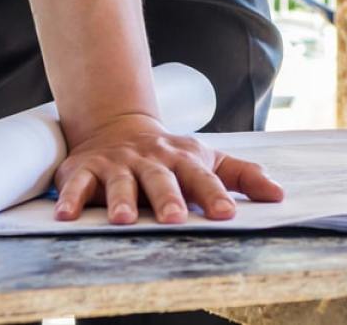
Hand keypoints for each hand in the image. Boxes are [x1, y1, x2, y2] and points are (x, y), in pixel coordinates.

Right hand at [52, 113, 283, 223]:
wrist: (120, 126)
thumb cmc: (172, 156)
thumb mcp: (209, 159)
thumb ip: (244, 176)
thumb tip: (279, 195)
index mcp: (184, 159)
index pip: (203, 178)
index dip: (215, 195)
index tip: (227, 215)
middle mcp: (151, 160)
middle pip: (162, 180)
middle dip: (168, 199)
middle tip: (174, 219)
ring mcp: (118, 164)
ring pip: (120, 182)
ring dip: (121, 200)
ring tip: (125, 220)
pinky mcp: (85, 170)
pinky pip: (77, 185)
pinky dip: (70, 199)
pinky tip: (66, 215)